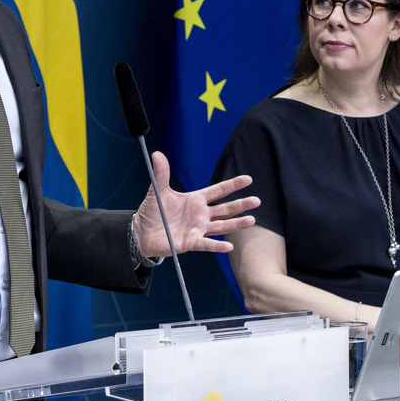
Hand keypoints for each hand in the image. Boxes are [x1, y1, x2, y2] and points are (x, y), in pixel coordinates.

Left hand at [134, 151, 257, 256]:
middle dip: (241, 204)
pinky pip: (206, 244)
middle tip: (257, 201)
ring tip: (251, 220)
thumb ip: (161, 174)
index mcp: (196, 200)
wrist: (142, 232)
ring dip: (236, 223)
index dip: (233, 185)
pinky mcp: (191, 243)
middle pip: (225, 209)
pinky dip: (217, 246)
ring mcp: (198, 229)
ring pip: (221, 226)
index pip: (218, 191)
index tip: (248, 179)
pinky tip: (229, 246)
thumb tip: (157, 154)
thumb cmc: (153, 211)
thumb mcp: (157, 191)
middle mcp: (201, 215)